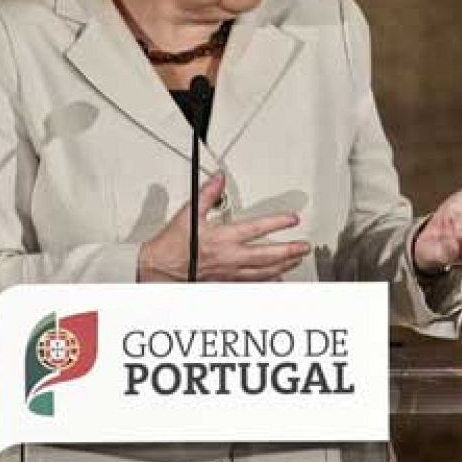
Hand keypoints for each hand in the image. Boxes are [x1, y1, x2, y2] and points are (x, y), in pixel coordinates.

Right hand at [137, 172, 310, 281]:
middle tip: (304, 246)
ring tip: (297, 259)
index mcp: (222, 238)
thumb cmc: (171, 244)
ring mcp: (228, 272)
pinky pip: (251, 283)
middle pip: (267, 255)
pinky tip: (278, 279)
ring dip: (283, 265)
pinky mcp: (225, 282)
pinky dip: (268, 281)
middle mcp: (229, 257)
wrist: (157, 269)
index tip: (292, 219)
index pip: (256, 229)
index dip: (277, 223)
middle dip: (289, 250)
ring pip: (263, 271)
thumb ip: (207, 194)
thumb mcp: (188, 214)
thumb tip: (219, 179)